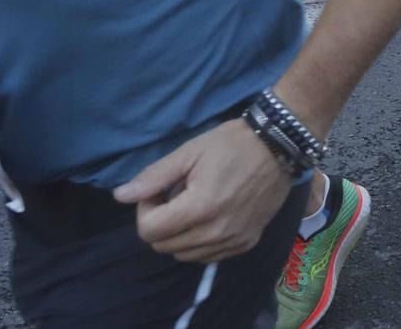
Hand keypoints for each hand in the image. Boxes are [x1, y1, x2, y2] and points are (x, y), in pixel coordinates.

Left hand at [113, 119, 292, 263]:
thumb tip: (120, 196)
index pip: (149, 231)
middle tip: (174, 195)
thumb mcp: (189, 152)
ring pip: (183, 255)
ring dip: (179, 234)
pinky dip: (199, 242)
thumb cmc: (232, 143)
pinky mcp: (246, 244)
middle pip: (162, 246)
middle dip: (160, 222)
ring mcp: (232, 242)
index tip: (159, 190)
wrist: (280, 146)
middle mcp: (216, 233)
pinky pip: (207, 257)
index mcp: (199, 208)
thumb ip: (154, 177)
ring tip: (192, 205)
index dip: (145, 209)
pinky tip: (210, 216)